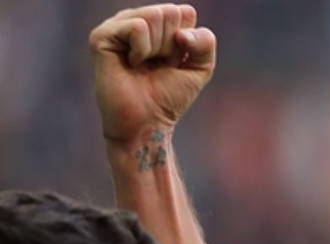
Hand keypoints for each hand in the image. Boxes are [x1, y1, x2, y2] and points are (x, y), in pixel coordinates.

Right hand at [89, 4, 215, 143]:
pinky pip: (137, 27)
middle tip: (157, 65)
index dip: (187, 42)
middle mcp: (136, 19)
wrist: (148, 123)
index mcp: (157, 22)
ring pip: (154, 16)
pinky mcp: (102, 36)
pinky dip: (142, 50)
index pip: (185, 12)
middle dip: (172, 45)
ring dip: (158, 49)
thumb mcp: (201, 67)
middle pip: (170, 12)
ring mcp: (117, 26)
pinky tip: (131, 64)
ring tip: (143, 65)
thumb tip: (181, 32)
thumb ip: (205, 41)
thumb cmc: (170, 96)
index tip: (174, 62)